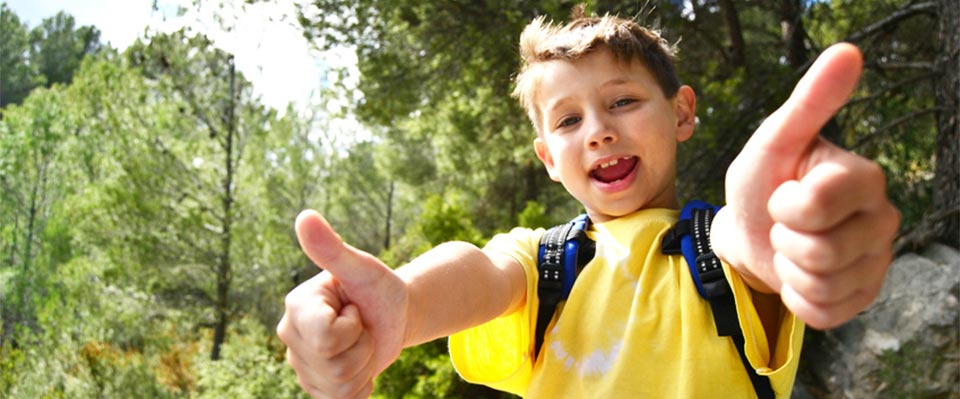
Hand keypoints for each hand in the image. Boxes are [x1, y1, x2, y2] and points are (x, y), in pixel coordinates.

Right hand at [276, 210, 408, 397]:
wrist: (394, 315)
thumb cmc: (378, 287)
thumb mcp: (362, 268)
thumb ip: (332, 249)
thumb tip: (304, 216)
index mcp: (296, 307)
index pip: (327, 338)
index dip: (353, 326)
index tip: (354, 308)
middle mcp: (290, 336)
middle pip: (335, 365)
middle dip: (362, 347)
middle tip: (362, 326)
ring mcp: (302, 365)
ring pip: (341, 385)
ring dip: (365, 365)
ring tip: (362, 343)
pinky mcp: (317, 386)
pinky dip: (362, 386)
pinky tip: (360, 365)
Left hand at [712, 43, 900, 329]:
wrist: (749, 232)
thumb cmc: (761, 183)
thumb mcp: (773, 142)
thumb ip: (808, 102)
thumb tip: (847, 51)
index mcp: (863, 178)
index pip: (818, 206)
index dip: (784, 207)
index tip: (782, 194)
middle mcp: (883, 219)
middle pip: (822, 252)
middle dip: (784, 241)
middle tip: (783, 225)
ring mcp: (877, 261)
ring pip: (823, 285)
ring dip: (789, 270)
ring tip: (789, 248)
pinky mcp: (864, 296)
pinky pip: (824, 313)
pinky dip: (797, 298)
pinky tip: (797, 276)